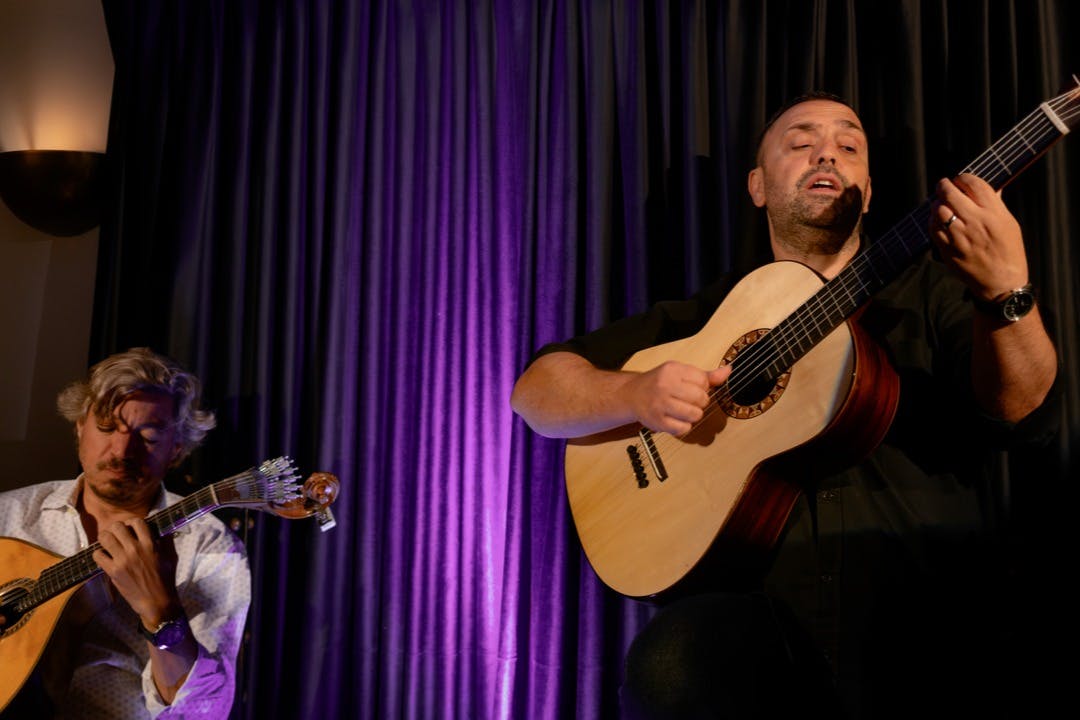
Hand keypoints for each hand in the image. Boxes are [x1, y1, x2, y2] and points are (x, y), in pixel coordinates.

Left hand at [93, 519, 181, 627]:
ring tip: (108, 543)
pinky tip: (104, 557)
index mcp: (150, 545)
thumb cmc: (166, 579)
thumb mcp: (171, 556)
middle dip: (116, 528)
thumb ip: (166, 540)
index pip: (137, 522)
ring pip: (104, 538)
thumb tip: (162, 528)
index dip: (132, 522)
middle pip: (117, 527)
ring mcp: (122, 561)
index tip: (132, 528)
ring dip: (105, 538)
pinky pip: (97, 555)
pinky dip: (99, 554)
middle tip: (117, 535)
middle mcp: (135, 550)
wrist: (156, 601)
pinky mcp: (113, 572)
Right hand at [624, 361, 730, 434]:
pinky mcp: (658, 422)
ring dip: (693, 415)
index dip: (702, 387)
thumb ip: (705, 375)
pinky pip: (684, 428)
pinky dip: (684, 427)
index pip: (703, 381)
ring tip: (684, 411)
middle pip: (701, 398)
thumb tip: (728, 371)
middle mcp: (665, 385)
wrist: (631, 395)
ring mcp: (660, 404)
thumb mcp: (679, 373)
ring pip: (695, 414)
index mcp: (672, 370)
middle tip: (688, 401)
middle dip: (700, 402)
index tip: (692, 388)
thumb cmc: (659, 383)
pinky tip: (676, 420)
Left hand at [930, 173, 1028, 300]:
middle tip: (943, 185)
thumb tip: (988, 187)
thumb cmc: (1008, 251)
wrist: (1001, 282)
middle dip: (944, 186)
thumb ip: (996, 204)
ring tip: (941, 204)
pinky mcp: (948, 250)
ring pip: (938, 210)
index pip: (974, 184)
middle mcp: (975, 223)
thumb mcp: (1009, 224)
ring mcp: (959, 237)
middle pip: (950, 194)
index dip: (963, 178)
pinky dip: (932, 221)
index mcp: (993, 213)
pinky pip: (933, 229)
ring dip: (937, 204)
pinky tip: (937, 220)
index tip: (959, 179)